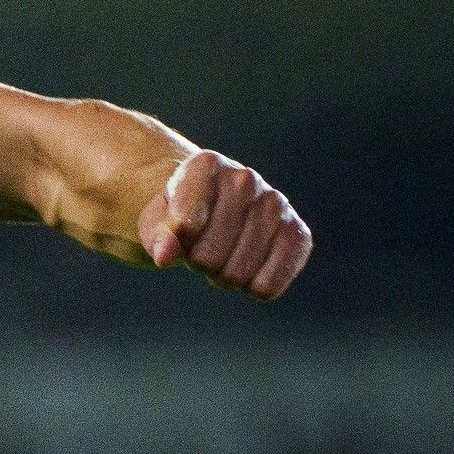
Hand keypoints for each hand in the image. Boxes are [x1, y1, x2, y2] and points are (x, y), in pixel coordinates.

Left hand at [137, 151, 312, 298]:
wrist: (215, 207)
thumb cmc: (179, 215)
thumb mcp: (156, 221)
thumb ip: (157, 235)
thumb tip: (164, 256)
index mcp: (205, 166)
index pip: (186, 226)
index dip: (177, 242)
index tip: (180, 231)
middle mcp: (245, 179)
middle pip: (209, 257)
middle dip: (198, 262)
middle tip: (200, 246)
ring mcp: (276, 203)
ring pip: (237, 274)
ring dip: (223, 275)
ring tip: (222, 252)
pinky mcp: (297, 233)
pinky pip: (269, 284)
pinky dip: (252, 288)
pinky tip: (249, 267)